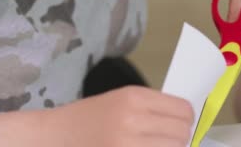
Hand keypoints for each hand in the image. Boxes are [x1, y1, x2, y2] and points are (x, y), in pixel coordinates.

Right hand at [49, 86, 193, 146]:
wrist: (53, 137)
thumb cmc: (87, 119)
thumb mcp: (120, 101)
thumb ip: (152, 108)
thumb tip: (186, 121)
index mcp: (134, 97)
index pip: (183, 109)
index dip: (187, 119)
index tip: (181, 125)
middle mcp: (133, 119)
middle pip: (182, 132)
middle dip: (180, 139)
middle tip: (167, 141)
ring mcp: (127, 144)